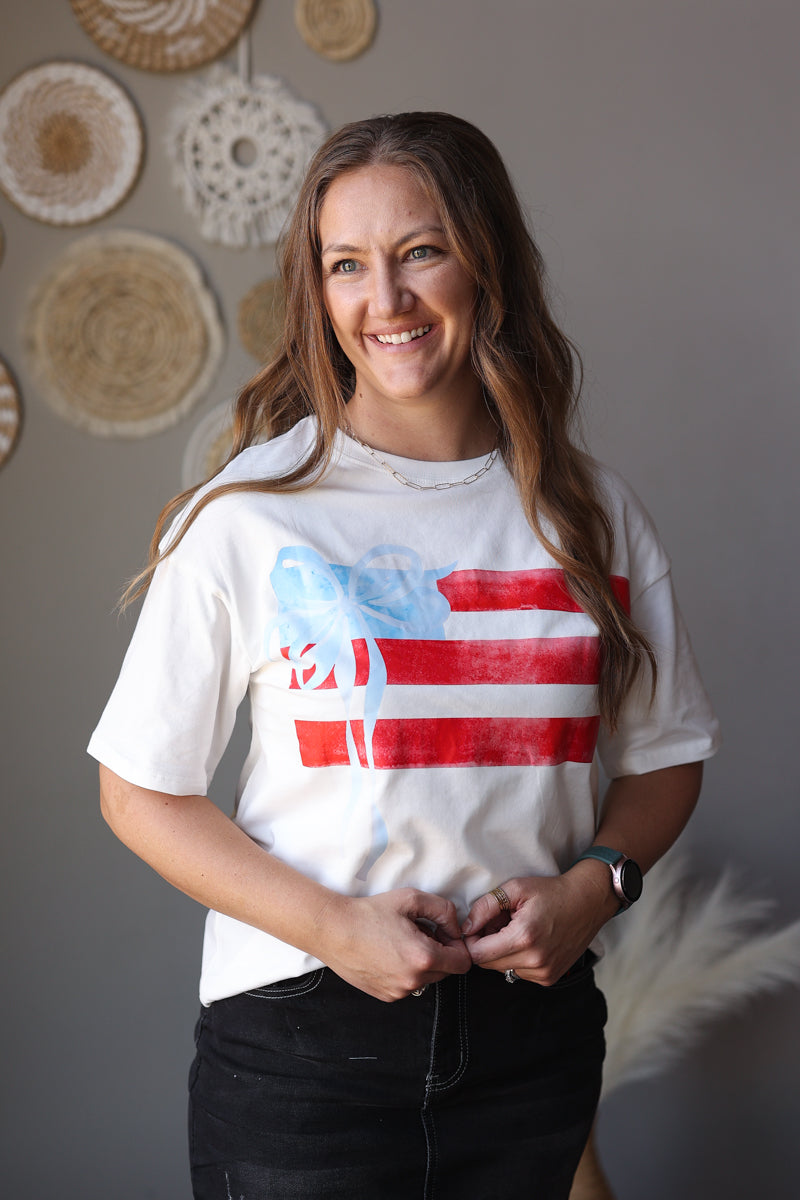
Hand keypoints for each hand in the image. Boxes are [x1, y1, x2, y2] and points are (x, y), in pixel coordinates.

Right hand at [321, 887, 472, 1001]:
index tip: (442, 932)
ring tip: (401, 942)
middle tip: (419, 933)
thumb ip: (444, 910)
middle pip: (447, 972)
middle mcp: (413, 981)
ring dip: (423, 963)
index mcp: (423, 958)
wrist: (333, 930)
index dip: (457, 945)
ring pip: (427, 979)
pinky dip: (406, 972)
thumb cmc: (370, 912)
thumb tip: (456, 928)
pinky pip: (408, 985)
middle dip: (440, 953)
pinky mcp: (386, 996)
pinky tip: (389, 954)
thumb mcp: (411, 899)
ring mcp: (398, 992)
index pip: (463, 962)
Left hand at [461, 868, 614, 985]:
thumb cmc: (551, 892)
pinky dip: (517, 959)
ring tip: (515, 930)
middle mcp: (535, 961)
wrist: (587, 902)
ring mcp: (544, 973)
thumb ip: (486, 907)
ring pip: (502, 970)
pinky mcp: (550, 978)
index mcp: (524, 938)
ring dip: (501, 953)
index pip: (478, 954)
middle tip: (497, 924)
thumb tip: (466, 927)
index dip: (471, 939)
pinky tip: (528, 941)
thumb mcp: (516, 889)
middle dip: (485, 945)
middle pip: (488, 964)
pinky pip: (519, 973)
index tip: (478, 925)